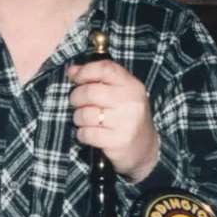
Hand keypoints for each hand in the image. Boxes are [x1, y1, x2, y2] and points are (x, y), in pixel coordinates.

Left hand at [66, 58, 159, 181]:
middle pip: (90, 92)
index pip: (105, 68)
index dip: (85, 71)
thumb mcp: (120, 93)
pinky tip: (89, 134)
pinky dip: (82, 134)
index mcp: (132, 86)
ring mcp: (125, 122)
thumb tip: (71, 70)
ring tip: (86, 120)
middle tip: (77, 103)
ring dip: (78, 118)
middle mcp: (131, 102)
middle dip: (76, 97)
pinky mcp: (118, 141)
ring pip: (85, 114)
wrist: (144, 148)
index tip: (75, 77)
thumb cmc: (126, 116)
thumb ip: (98, 79)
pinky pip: (86, 133)